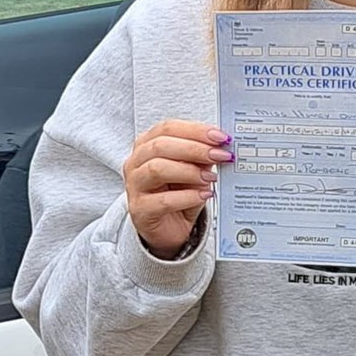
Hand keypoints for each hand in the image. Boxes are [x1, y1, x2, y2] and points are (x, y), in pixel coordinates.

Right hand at [123, 120, 232, 259]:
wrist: (169, 227)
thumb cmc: (179, 191)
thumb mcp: (193, 169)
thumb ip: (201, 156)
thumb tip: (220, 146)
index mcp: (147, 144)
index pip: (168, 128)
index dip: (195, 130)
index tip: (220, 136)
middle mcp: (136, 162)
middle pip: (160, 146)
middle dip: (194, 149)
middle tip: (219, 155)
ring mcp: (135, 186)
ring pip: (157, 169)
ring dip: (189, 171)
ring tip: (211, 177)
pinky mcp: (140, 210)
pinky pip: (163, 200)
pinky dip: (188, 196)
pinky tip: (204, 195)